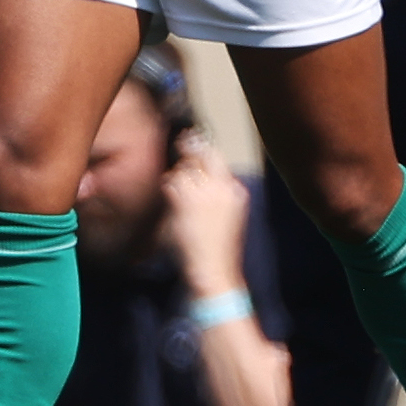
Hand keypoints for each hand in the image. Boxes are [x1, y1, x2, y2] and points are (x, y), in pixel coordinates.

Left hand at [158, 134, 253, 296]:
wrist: (213, 267)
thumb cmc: (218, 245)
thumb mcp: (231, 213)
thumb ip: (222, 189)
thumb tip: (202, 169)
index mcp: (235, 190)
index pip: (218, 157)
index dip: (204, 146)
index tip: (195, 138)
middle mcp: (222, 187)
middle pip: (201, 154)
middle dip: (190, 147)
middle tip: (182, 141)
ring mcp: (205, 192)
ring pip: (183, 169)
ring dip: (177, 178)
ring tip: (181, 198)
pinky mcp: (187, 201)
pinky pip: (172, 182)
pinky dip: (169, 189)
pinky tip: (173, 201)